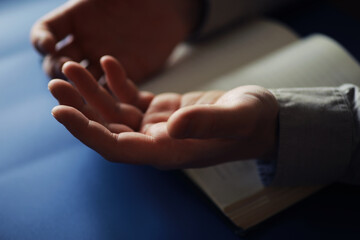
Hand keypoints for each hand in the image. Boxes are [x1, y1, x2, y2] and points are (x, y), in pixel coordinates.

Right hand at [31, 0, 200, 81]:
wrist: (168, 10)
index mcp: (74, 19)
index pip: (46, 30)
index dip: (41, 38)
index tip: (48, 44)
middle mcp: (84, 43)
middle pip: (58, 61)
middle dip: (57, 67)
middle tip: (66, 70)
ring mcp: (101, 61)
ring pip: (80, 80)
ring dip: (76, 86)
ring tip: (78, 89)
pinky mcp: (121, 76)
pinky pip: (107, 88)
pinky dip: (102, 94)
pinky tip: (104, 96)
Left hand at [49, 56, 278, 168]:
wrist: (261, 119)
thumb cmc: (252, 122)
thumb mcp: (237, 119)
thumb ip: (207, 123)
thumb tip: (172, 125)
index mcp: (169, 153)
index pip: (118, 149)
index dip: (87, 133)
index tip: (61, 112)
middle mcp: (157, 143)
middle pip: (107, 129)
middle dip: (80, 107)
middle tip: (56, 81)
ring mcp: (158, 127)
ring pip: (115, 112)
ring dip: (92, 91)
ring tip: (73, 67)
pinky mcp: (162, 111)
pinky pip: (131, 98)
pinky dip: (118, 81)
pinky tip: (108, 62)